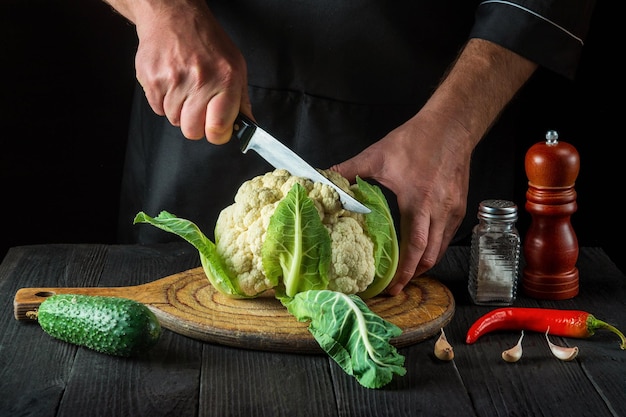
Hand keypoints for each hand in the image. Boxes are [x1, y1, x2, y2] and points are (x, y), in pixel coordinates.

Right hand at [132, 1, 250, 142]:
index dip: (217, 134)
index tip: (217, 129)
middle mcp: (200, 81)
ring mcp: (173, 80)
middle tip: (198, 107)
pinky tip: (171, 83)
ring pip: (174, 121)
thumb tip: (248, 127)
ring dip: (179, 111)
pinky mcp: (152, 79)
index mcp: (225, 80)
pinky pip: (157, 109)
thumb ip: (242, 100)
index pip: (218, 129)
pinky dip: (163, 102)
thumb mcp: (235, 67)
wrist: (173, 16)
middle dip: (195, 125)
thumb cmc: (208, 42)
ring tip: (184, 88)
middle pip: (192, 131)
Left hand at [331, 109, 473, 294]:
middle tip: (397, 286)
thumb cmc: (417, 139)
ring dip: (426, 263)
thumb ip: (349, 170)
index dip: (404, 272)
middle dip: (414, 275)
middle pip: (431, 256)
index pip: (414, 247)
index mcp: (419, 201)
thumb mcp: (378, 155)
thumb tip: (324, 178)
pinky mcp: (460, 205)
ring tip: (408, 272)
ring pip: (441, 248)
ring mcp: (453, 209)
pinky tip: (422, 248)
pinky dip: (435, 246)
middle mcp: (440, 210)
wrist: (451, 125)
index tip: (392, 287)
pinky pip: (448, 235)